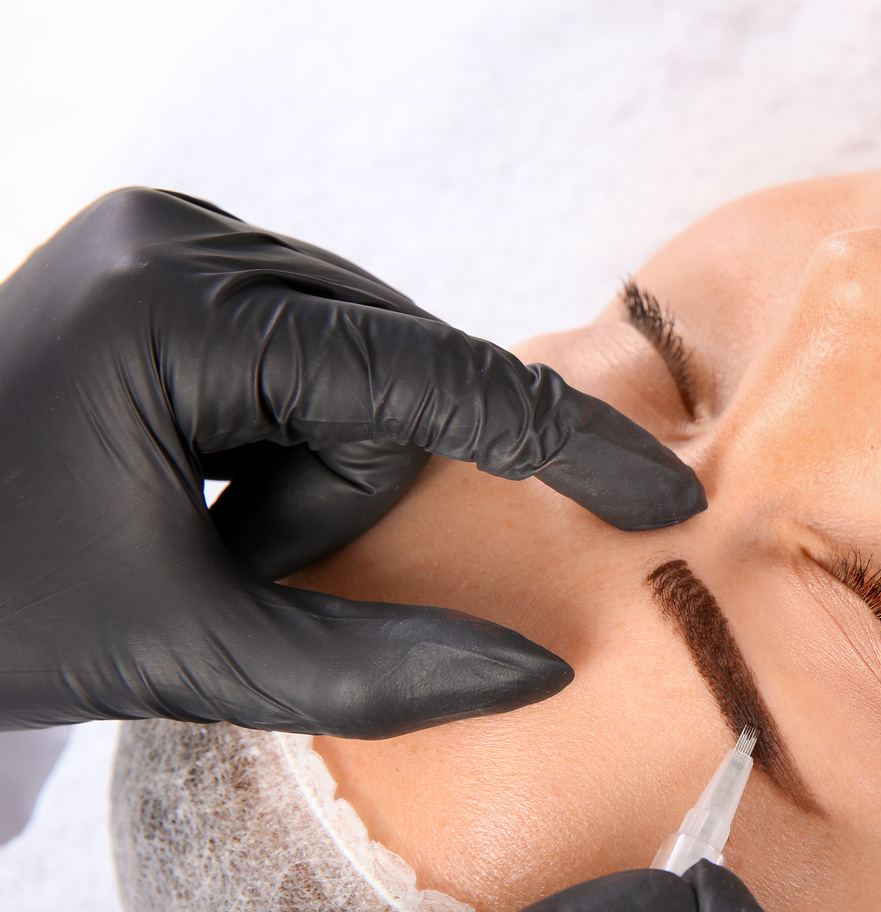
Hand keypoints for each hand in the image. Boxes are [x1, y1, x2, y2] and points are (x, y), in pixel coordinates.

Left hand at [0, 187, 703, 736]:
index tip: (667, 497)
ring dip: (319, 476)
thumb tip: (546, 667)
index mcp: (178, 310)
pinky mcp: (174, 259)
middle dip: (353, 497)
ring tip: (206, 530)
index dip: (564, 449)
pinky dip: (295, 441)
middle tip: (237, 563)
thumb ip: (375, 668)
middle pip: (396, 384)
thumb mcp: (185, 655)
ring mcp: (175, 234)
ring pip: (366, 375)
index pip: (433, 380)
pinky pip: (317, 357)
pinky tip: (207, 481)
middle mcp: (184, 236)